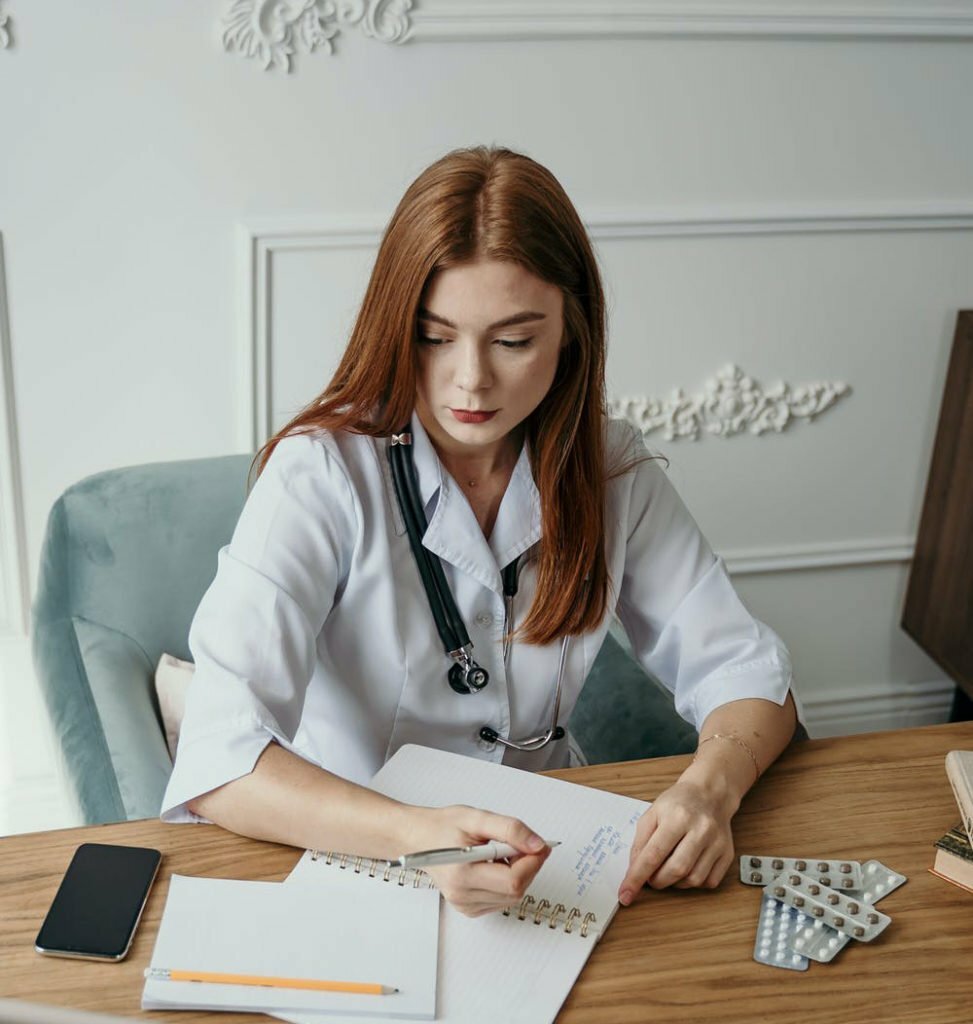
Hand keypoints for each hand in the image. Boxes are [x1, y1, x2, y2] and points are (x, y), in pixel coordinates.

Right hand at [405, 804, 550, 916]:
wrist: (420, 838)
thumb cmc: (443, 827)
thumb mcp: (477, 818)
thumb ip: (510, 829)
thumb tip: (537, 844)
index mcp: (462, 874)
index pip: (513, 880)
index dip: (533, 862)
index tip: (540, 845)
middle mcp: (462, 895)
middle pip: (516, 891)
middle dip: (528, 866)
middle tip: (526, 844)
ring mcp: (465, 904)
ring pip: (512, 897)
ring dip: (520, 874)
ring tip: (505, 851)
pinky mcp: (469, 908)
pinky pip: (502, 900)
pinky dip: (508, 882)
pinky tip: (498, 865)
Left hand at [617, 776, 734, 903]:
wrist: (709, 794)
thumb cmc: (678, 803)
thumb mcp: (652, 813)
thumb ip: (640, 842)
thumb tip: (634, 871)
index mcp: (677, 816)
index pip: (653, 854)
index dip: (637, 877)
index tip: (626, 895)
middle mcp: (701, 829)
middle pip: (675, 870)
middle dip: (657, 881)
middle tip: (651, 877)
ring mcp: (717, 842)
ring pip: (693, 879)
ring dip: (675, 883)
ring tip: (669, 869)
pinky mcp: (727, 854)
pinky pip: (709, 882)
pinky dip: (693, 882)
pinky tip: (687, 869)